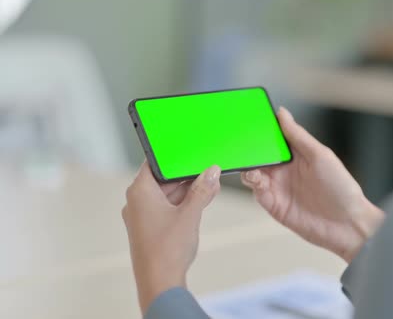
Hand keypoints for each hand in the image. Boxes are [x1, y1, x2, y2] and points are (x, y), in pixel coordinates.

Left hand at [122, 163, 220, 313]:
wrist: (159, 282)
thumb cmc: (168, 248)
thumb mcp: (190, 214)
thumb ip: (202, 190)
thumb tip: (212, 171)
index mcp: (139, 192)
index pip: (155, 164)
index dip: (173, 157)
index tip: (190, 152)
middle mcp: (136, 201)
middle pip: (163, 180)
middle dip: (187, 177)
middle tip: (208, 171)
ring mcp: (142, 216)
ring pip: (167, 195)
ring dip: (188, 191)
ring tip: (210, 187)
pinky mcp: (149, 228)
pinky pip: (166, 208)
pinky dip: (182, 204)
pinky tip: (201, 202)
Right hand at [241, 108, 384, 262]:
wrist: (347, 224)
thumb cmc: (341, 187)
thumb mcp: (320, 155)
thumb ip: (298, 135)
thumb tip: (282, 113)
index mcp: (297, 155)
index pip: (273, 139)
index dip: (262, 130)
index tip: (251, 120)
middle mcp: (285, 171)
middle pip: (259, 155)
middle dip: (249, 148)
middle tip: (242, 143)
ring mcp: (279, 188)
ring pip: (253, 173)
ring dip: (248, 166)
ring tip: (249, 162)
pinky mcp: (274, 206)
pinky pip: (257, 192)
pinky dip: (252, 183)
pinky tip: (256, 178)